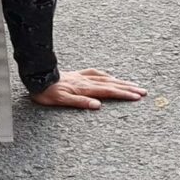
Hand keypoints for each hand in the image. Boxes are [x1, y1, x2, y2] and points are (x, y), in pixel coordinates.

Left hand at [31, 67, 145, 109]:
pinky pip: (96, 73)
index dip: (124, 94)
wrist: (35, 77)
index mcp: (84, 88)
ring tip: (134, 85)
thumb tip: (97, 106)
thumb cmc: (46, 92)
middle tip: (143, 91)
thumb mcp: (61, 100)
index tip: (138, 97)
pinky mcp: (77, 74)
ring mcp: (82, 77)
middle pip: (111, 84)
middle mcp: (86, 81)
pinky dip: (107, 75)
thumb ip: (80, 102)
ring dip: (121, 81)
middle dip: (128, 88)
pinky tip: (111, 76)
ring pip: (106, 78)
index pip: (109, 92)